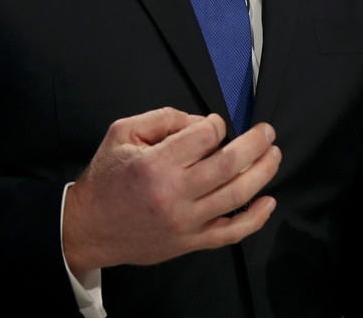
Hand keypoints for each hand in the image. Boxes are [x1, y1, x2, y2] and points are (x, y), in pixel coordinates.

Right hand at [62, 108, 280, 274]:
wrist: (87, 227)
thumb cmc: (106, 177)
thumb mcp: (122, 132)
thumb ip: (164, 119)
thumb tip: (202, 122)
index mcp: (156, 163)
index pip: (205, 136)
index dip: (217, 124)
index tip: (215, 124)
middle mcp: (173, 193)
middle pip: (230, 164)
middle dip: (255, 144)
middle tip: (268, 132)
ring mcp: (185, 222)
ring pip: (236, 196)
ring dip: (263, 173)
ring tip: (274, 155)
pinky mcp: (189, 243)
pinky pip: (230, 233)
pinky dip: (255, 219)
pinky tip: (269, 201)